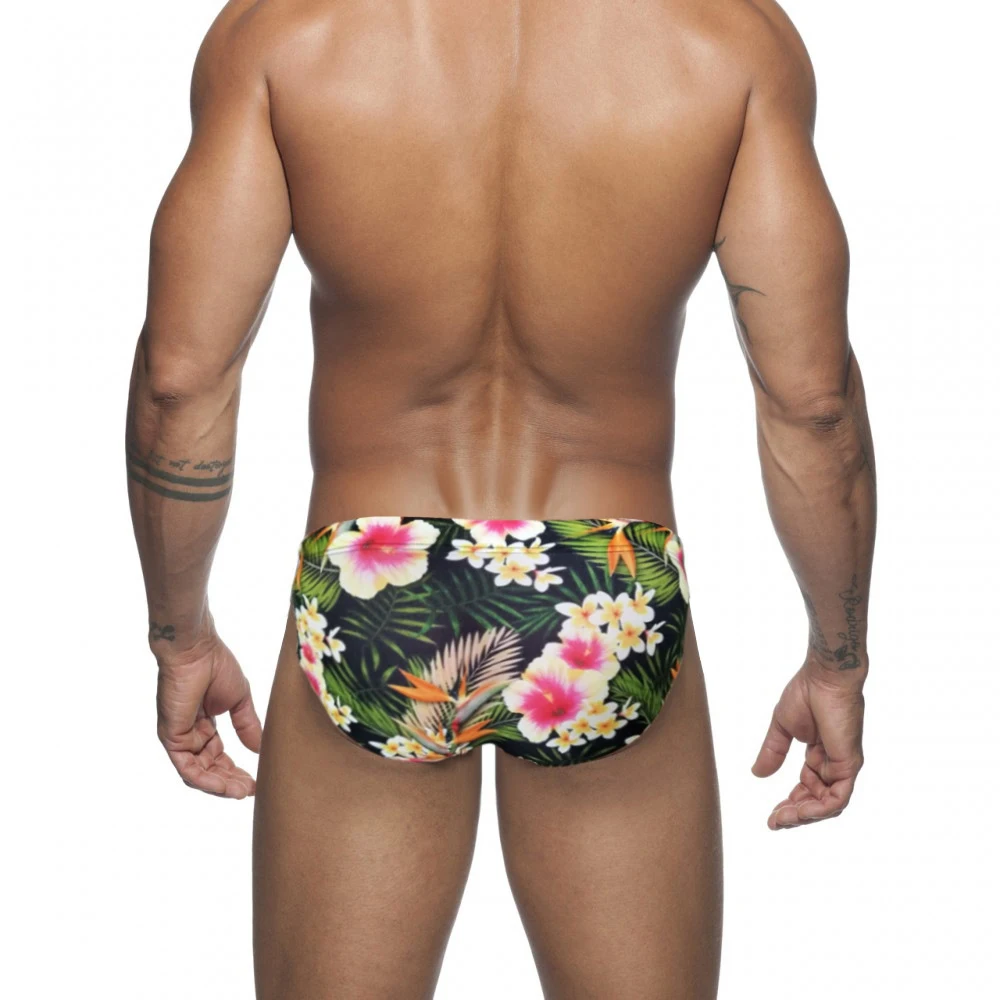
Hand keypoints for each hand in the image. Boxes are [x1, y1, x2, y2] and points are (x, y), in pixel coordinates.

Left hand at [155, 635, 262, 798]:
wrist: (197, 649)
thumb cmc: (216, 665)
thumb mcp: (239, 700)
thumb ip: (247, 726)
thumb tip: (259, 749)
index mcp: (204, 724)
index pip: (218, 757)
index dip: (235, 771)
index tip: (256, 781)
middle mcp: (189, 734)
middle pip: (209, 769)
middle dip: (230, 782)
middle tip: (252, 791)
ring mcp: (179, 737)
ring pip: (198, 774)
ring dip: (220, 786)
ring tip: (242, 792)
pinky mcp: (172, 737)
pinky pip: (187, 768)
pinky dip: (206, 781)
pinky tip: (226, 786)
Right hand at [752, 660, 865, 828]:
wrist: (823, 677)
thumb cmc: (806, 693)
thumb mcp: (782, 728)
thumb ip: (772, 752)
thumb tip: (757, 775)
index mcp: (819, 755)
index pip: (807, 788)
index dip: (790, 804)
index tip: (771, 815)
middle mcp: (833, 764)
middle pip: (817, 801)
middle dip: (795, 815)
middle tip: (774, 823)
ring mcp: (843, 766)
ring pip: (828, 805)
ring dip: (805, 816)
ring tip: (782, 819)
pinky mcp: (849, 764)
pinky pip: (838, 798)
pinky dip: (820, 809)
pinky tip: (800, 811)